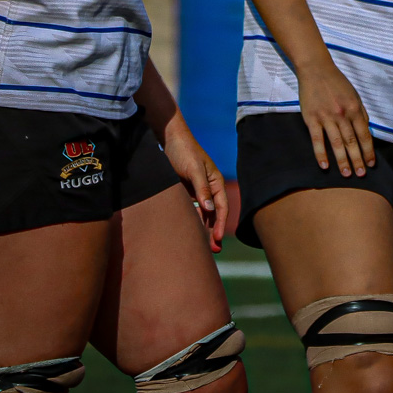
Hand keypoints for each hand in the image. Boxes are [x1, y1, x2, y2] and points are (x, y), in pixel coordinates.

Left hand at [161, 119, 228, 252]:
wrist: (170, 140)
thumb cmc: (185, 152)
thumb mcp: (194, 169)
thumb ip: (202, 189)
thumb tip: (209, 209)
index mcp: (216, 182)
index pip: (222, 207)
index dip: (220, 224)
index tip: (216, 239)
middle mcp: (209, 188)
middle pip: (214, 214)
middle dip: (214, 232)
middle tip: (214, 251)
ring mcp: (197, 191)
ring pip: (203, 215)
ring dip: (204, 230)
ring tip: (203, 248)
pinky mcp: (185, 193)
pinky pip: (191, 211)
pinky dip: (192, 222)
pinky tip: (189, 233)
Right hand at [295, 57, 374, 177]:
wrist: (316, 70)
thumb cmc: (337, 83)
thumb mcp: (355, 95)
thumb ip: (361, 113)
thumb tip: (367, 130)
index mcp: (354, 109)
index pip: (364, 134)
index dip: (368, 151)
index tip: (371, 164)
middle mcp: (342, 115)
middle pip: (351, 142)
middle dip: (357, 160)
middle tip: (361, 175)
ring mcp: (326, 117)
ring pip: (336, 143)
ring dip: (342, 160)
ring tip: (346, 174)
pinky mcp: (311, 119)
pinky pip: (317, 140)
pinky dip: (321, 154)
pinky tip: (325, 166)